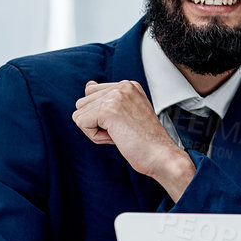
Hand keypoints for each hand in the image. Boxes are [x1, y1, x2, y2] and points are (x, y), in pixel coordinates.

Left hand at [72, 81, 193, 200]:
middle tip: (122, 130)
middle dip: (96, 122)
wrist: (161, 155)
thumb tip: (89, 85)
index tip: (124, 123)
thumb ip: (107, 98)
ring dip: (95, 129)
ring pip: (79, 113)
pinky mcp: (108, 110)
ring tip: (120, 133)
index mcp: (129, 86)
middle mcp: (123, 87)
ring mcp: (116, 97)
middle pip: (82, 103)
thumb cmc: (147, 141)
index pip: (91, 93)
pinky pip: (81, 123)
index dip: (100, 115)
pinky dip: (95, 136)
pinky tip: (116, 137)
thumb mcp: (127, 112)